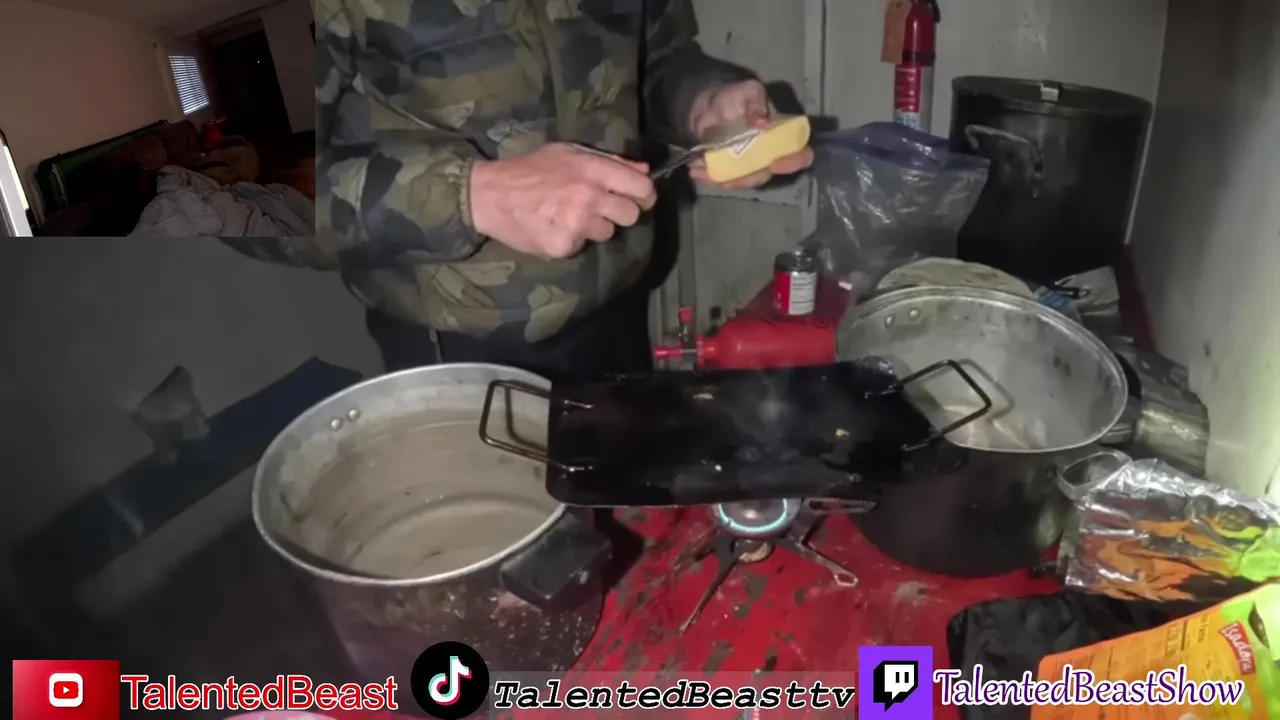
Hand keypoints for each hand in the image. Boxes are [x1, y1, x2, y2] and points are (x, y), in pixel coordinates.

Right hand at [469, 143, 656, 258]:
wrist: (491, 194)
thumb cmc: (531, 169)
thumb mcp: (569, 153)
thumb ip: (609, 161)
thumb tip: (644, 170)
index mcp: (593, 170)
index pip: (642, 188)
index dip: (645, 195)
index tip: (639, 199)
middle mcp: (589, 197)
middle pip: (631, 215)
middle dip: (620, 212)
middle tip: (599, 208)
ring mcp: (577, 224)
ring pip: (607, 233)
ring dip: (594, 227)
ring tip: (569, 215)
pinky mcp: (564, 245)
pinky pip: (582, 246)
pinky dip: (572, 239)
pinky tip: (554, 227)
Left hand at [686, 79, 813, 189]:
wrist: (708, 106)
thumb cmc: (734, 96)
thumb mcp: (747, 91)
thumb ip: (756, 102)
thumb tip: (763, 121)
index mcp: (781, 135)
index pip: (799, 153)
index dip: (794, 162)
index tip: (777, 164)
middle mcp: (769, 154)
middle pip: (767, 174)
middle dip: (747, 177)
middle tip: (725, 173)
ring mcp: (751, 165)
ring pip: (744, 181)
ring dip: (724, 179)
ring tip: (701, 168)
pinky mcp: (733, 171)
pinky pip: (727, 181)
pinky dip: (711, 178)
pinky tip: (696, 170)